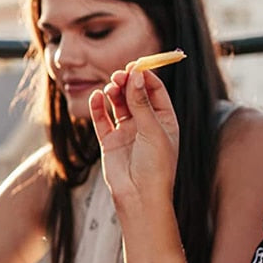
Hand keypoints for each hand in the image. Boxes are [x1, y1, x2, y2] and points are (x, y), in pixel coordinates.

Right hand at [89, 68, 178, 208]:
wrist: (139, 196)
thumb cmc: (156, 166)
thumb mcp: (152, 130)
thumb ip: (141, 103)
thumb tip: (134, 75)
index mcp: (164, 120)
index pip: (155, 91)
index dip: (145, 77)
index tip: (135, 65)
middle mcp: (146, 124)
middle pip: (135, 95)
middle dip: (127, 83)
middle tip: (119, 75)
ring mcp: (127, 132)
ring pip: (118, 105)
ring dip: (114, 93)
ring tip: (110, 87)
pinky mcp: (110, 141)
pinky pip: (102, 120)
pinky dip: (98, 108)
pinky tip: (97, 97)